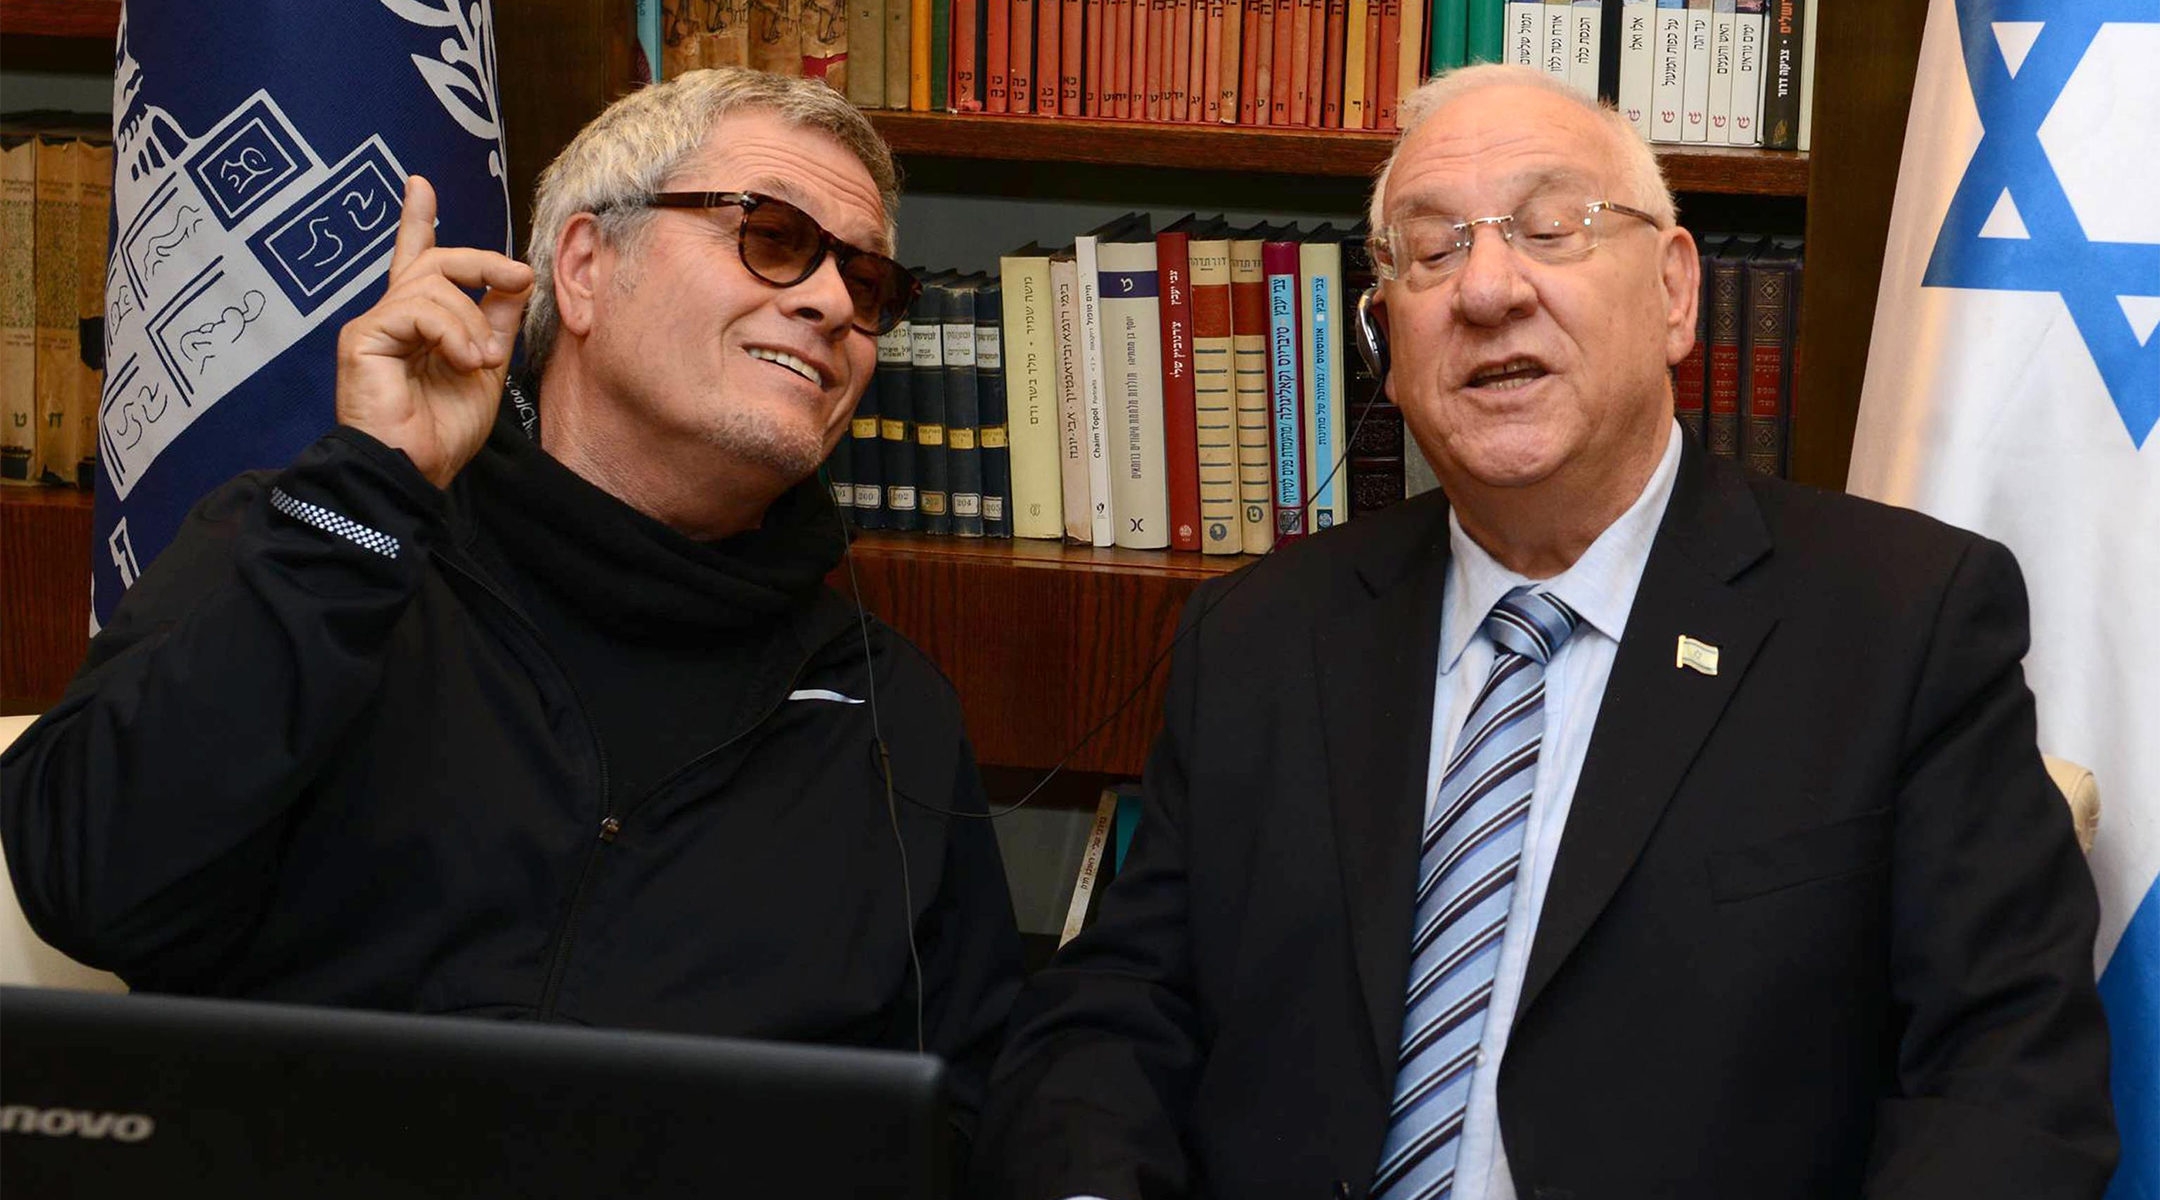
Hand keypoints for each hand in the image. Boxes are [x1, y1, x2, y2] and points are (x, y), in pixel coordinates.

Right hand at [336, 175, 533, 488]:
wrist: (414, 472)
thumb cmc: (442, 434)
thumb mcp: (485, 370)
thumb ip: (495, 324)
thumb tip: (516, 282)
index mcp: (418, 325)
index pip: (417, 261)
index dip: (418, 222)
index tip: (420, 184)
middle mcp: (391, 318)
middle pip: (434, 261)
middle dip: (481, 260)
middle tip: (519, 276)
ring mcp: (374, 326)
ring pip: (433, 285)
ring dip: (474, 320)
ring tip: (484, 360)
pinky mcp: (363, 337)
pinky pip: (417, 309)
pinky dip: (453, 332)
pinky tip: (465, 362)